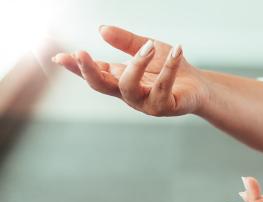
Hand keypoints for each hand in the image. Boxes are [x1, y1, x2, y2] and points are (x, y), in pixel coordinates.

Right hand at [52, 26, 210, 115]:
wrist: (199, 86)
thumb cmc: (171, 69)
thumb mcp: (148, 50)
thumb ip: (127, 42)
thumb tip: (102, 29)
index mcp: (121, 80)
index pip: (95, 73)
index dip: (77, 66)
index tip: (59, 57)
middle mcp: (129, 94)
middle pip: (102, 86)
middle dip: (89, 71)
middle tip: (82, 53)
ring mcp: (145, 103)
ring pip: (129, 87)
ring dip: (137, 64)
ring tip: (149, 46)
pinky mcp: (165, 106)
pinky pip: (163, 87)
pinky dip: (170, 67)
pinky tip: (177, 50)